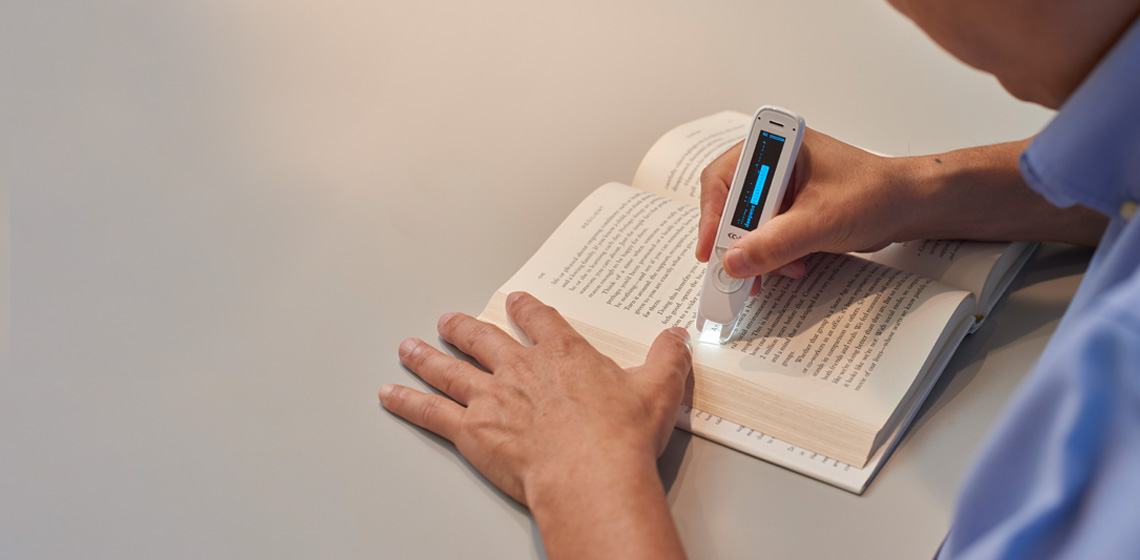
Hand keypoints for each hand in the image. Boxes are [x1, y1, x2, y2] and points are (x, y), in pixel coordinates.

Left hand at [379, 291, 692, 504]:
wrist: (590, 473)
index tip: (519, 302)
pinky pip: (429, 411)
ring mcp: (491, 397)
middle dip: (465, 327)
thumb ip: (666, 359)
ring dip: (426, 355)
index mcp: (563, 355)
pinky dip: (407, 402)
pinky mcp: (470, 430)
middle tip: (451, 320)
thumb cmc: (620, 437)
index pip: (540, 320)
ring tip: (409, 346)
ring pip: (449, 368)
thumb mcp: (658, 390)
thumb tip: (676, 338)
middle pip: (483, 338)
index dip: (528, 309)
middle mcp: (521, 369)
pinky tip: (390, 394)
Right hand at [696, 129, 910, 286]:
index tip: (711, 249)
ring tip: (766, 274)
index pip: (724, 178)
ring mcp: (781, 186)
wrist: (909, 206)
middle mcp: (773, 162)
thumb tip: (734, 261)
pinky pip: (764, 232)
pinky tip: (788, 266)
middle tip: (733, 271)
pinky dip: (770, 253)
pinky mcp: (790, 207)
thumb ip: (775, 243)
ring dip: (754, 252)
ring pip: (746, 222)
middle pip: (730, 202)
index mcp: (776, 145)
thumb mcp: (820, 222)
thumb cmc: (874, 194)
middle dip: (734, 240)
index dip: (712, 215)